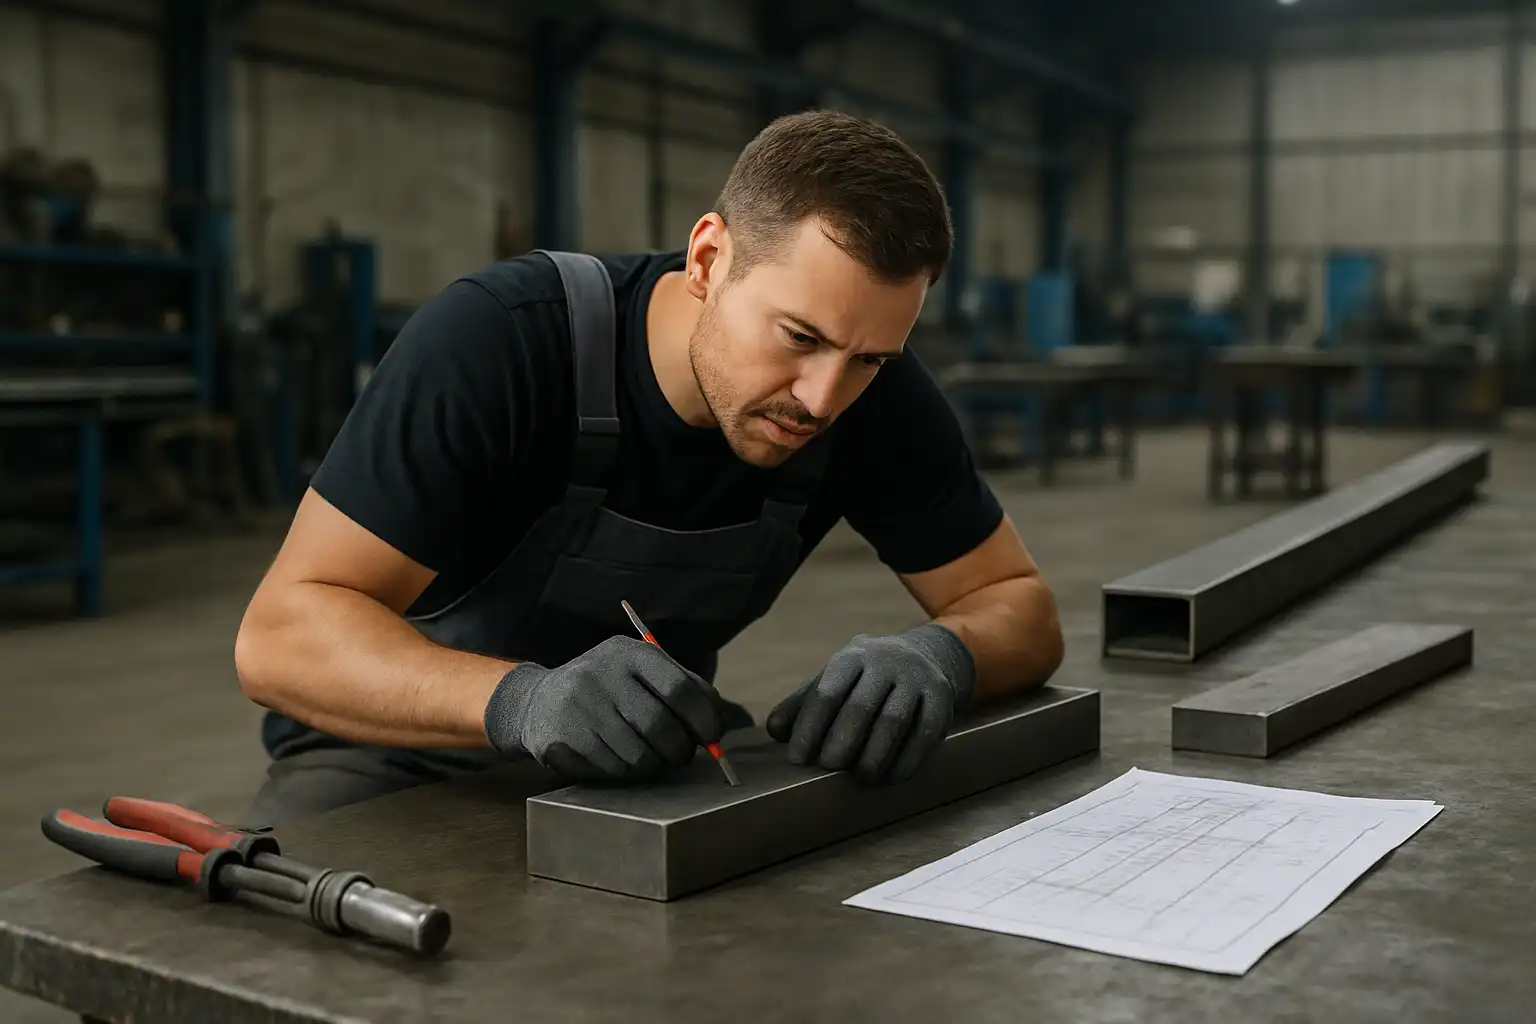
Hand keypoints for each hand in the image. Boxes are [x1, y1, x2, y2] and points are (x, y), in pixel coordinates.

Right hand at [482, 636, 725, 781]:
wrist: (537, 701)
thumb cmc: (608, 689)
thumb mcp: (639, 671)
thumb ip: (681, 688)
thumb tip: (717, 722)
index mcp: (628, 653)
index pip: (679, 687)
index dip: (704, 717)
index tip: (714, 736)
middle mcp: (601, 674)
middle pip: (660, 726)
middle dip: (681, 749)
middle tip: (683, 754)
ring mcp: (579, 707)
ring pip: (639, 755)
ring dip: (656, 764)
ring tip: (653, 756)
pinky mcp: (563, 739)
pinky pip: (614, 770)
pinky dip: (629, 772)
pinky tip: (623, 759)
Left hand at [765, 623, 975, 783]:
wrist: (925, 657)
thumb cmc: (865, 679)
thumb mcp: (833, 680)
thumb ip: (802, 704)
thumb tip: (775, 731)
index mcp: (853, 656)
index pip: (826, 693)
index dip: (809, 729)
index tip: (798, 759)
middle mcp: (886, 661)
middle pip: (860, 708)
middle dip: (840, 743)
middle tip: (829, 767)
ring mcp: (917, 678)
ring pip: (892, 722)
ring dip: (873, 756)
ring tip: (859, 778)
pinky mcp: (941, 698)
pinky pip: (923, 734)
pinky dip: (905, 761)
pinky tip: (890, 777)